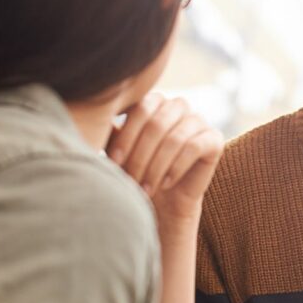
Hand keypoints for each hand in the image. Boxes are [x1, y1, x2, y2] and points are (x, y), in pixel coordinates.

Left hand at [106, 92, 223, 224]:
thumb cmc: (136, 172)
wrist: (163, 200)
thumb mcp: (119, 152)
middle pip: (157, 123)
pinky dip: (176, 167)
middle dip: (140, 156)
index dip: (127, 136)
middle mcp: (178, 106)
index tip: (112, 162)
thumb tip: (88, 118)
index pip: (140, 109)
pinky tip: (166, 183)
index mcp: (154, 101)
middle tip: (130, 181)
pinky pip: (195, 147)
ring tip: (146, 188)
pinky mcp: (214, 139)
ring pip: (175, 138)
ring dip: (157, 167)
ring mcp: (198, 120)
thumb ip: (110, 133)